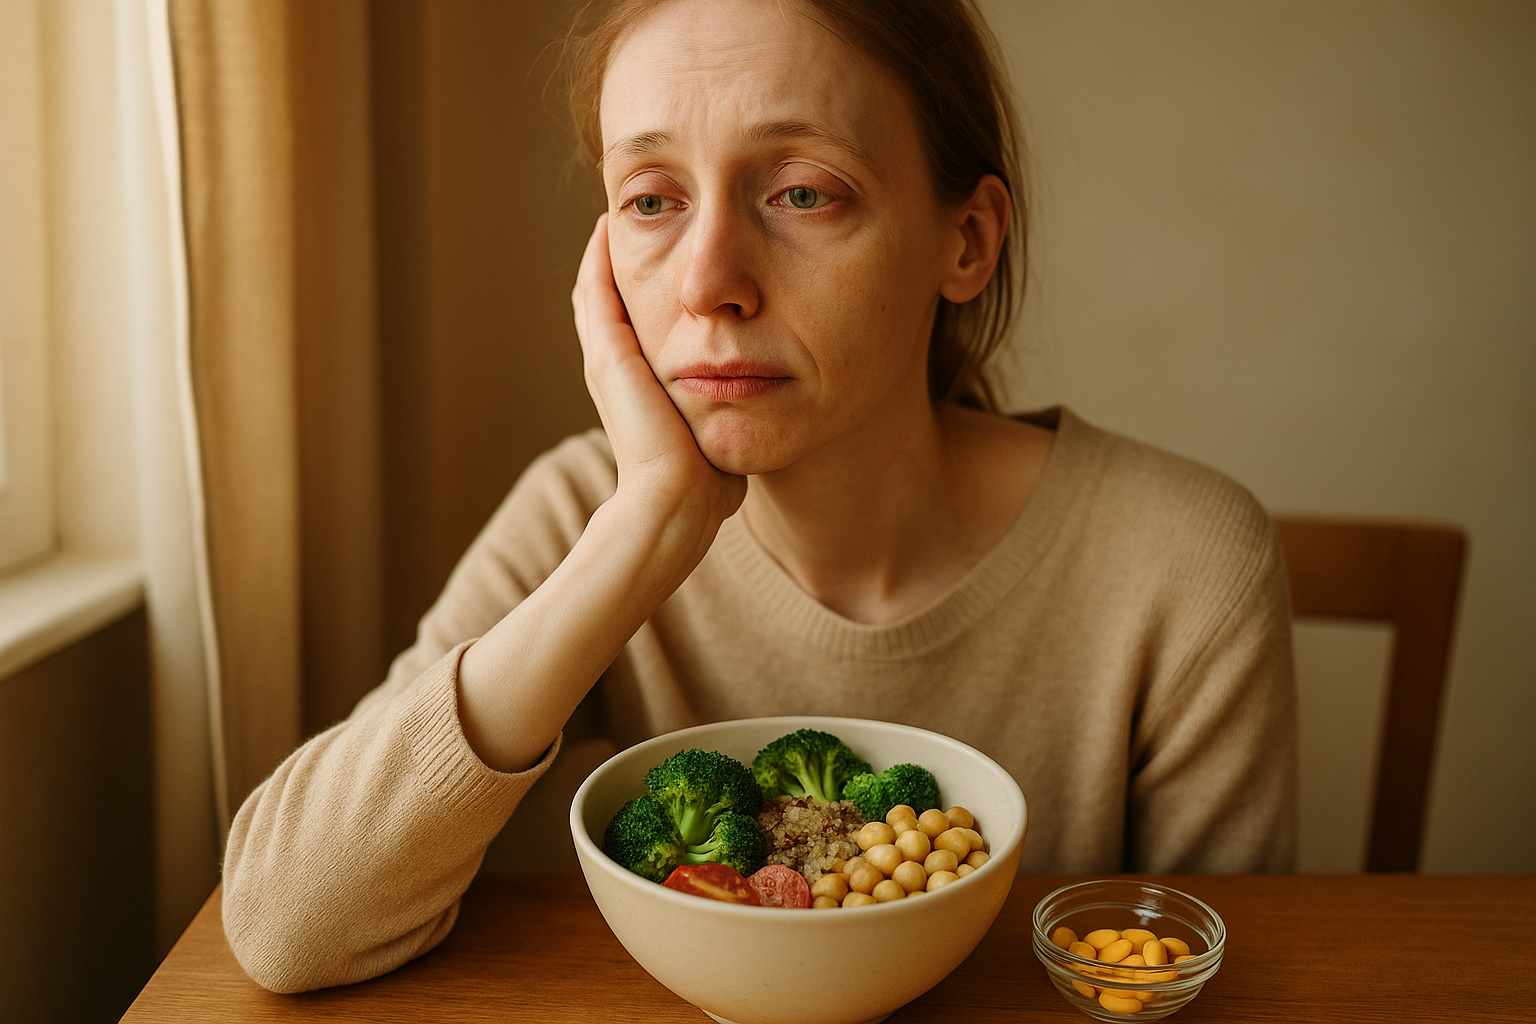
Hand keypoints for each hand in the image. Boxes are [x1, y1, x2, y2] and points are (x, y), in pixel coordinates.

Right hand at [572, 215, 745, 546]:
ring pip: (596, 289)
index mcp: (640, 387)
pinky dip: (598, 257)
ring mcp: (605, 361)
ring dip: (606, 250)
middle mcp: (616, 370)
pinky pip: (595, 291)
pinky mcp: (608, 356)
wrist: (678, 504)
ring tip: (619, 209)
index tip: (666, 254)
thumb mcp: (718, 432)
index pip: (633, 325)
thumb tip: (761, 406)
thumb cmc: (707, 485)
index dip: (646, 288)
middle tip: (634, 214)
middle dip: (622, 259)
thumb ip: (728, 412)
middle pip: (608, 300)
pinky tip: (609, 224)